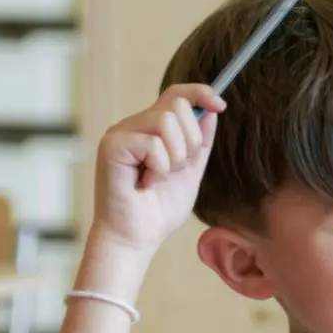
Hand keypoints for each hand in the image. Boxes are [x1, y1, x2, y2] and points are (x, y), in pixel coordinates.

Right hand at [92, 83, 225, 254]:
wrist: (135, 239)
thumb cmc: (157, 211)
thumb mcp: (190, 172)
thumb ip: (200, 143)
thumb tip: (212, 110)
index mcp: (150, 129)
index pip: (176, 94)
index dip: (201, 93)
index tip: (220, 105)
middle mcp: (134, 126)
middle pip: (176, 104)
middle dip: (189, 141)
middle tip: (176, 169)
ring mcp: (120, 133)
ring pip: (166, 121)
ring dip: (175, 157)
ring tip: (159, 178)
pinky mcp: (112, 146)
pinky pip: (153, 144)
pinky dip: (159, 168)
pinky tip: (145, 185)